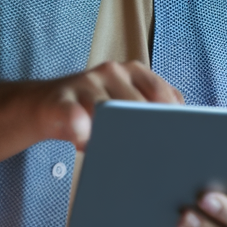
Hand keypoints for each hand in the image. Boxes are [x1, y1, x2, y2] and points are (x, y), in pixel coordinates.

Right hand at [0, 61, 183, 196]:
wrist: (38, 109)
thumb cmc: (91, 116)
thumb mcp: (122, 112)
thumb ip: (148, 118)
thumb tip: (188, 144)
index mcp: (134, 71)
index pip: (165, 93)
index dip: (177, 117)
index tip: (188, 139)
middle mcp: (112, 71)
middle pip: (140, 105)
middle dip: (149, 131)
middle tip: (158, 156)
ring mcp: (84, 82)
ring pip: (109, 112)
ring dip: (114, 135)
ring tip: (117, 150)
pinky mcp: (59, 99)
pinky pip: (74, 118)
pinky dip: (82, 132)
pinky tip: (85, 143)